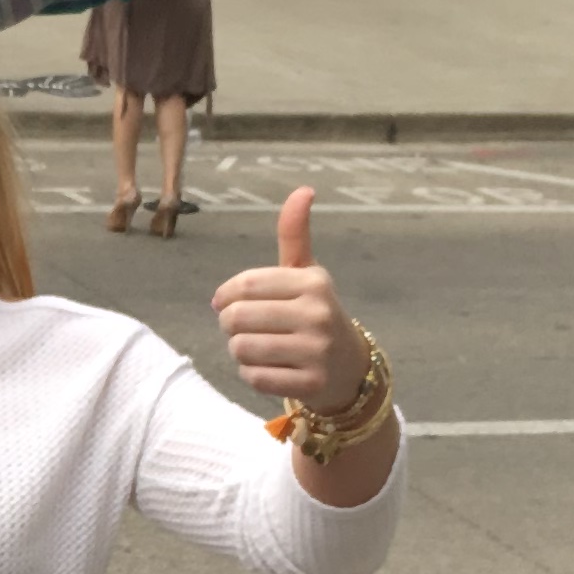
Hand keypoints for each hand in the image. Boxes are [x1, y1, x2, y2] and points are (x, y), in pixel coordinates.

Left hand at [211, 190, 367, 408]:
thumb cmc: (315, 314)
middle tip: (242, 328)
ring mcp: (316, 351)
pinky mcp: (310, 384)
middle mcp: (318, 314)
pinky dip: (253, 374)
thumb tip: (303, 189)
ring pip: (241, 349)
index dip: (225, 295)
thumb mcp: (307, 273)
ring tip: (257, 347)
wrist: (350, 369)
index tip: (223, 302)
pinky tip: (270, 368)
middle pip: (237, 318)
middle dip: (229, 325)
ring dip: (239, 350)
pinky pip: (254, 378)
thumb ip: (295, 235)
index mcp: (314, 282)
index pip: (246, 284)